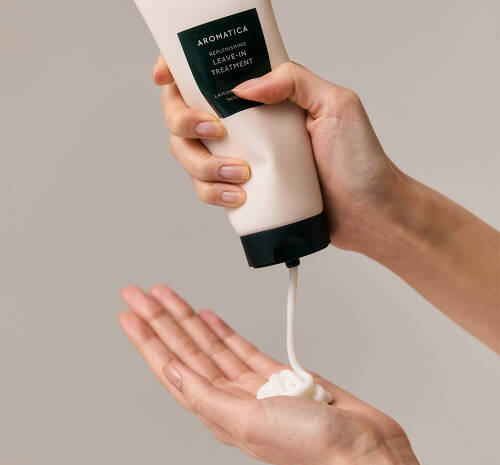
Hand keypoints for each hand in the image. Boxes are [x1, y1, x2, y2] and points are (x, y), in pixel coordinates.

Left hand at [118, 284, 442, 464]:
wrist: (360, 445)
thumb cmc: (312, 444)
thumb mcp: (249, 422)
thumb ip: (207, 396)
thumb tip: (172, 374)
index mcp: (218, 410)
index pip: (172, 366)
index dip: (148, 340)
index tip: (130, 315)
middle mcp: (229, 396)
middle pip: (187, 349)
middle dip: (161, 319)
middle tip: (140, 294)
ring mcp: (251, 384)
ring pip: (210, 343)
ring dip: (188, 318)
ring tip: (167, 297)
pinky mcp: (275, 374)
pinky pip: (240, 346)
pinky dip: (222, 329)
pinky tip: (209, 316)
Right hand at [152, 55, 406, 253]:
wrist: (367, 213)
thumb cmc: (359, 161)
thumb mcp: (336, 105)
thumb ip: (293, 81)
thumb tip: (245, 85)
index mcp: (266, 99)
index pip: (213, 77)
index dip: (181, 73)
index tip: (165, 77)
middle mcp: (248, 127)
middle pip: (185, 116)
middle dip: (185, 123)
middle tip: (214, 131)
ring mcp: (242, 160)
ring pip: (190, 156)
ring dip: (202, 165)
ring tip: (240, 174)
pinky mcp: (242, 191)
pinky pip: (207, 189)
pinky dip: (213, 194)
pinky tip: (237, 197)